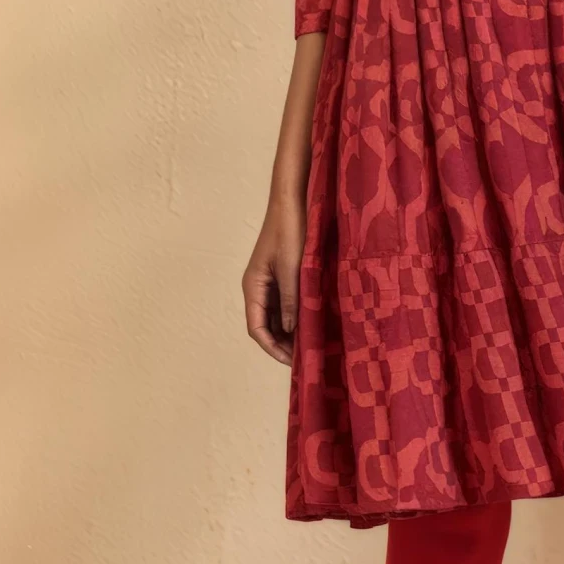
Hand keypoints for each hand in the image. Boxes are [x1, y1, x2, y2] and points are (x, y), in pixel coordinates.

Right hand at [242, 191, 305, 363]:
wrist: (292, 201)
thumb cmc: (289, 231)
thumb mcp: (292, 268)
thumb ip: (290, 300)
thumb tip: (290, 330)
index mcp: (253, 287)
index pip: (257, 329)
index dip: (272, 348)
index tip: (291, 362)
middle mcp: (258, 287)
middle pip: (266, 325)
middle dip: (282, 343)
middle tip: (304, 359)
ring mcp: (269, 281)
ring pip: (276, 316)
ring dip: (289, 331)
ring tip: (309, 345)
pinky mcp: (282, 274)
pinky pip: (285, 302)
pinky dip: (295, 315)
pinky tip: (311, 321)